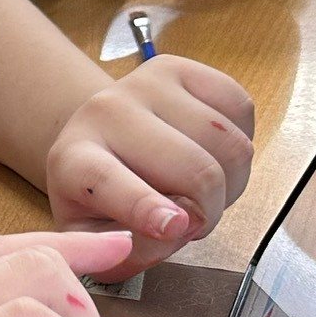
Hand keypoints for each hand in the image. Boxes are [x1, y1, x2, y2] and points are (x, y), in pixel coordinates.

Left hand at [44, 55, 254, 277]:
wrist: (99, 137)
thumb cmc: (99, 195)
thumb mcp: (99, 237)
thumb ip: (134, 248)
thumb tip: (180, 225)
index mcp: (73, 161)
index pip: (107, 180)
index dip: (144, 206)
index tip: (174, 226)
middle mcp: (105, 113)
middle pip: (196, 170)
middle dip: (211, 211)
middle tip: (195, 222)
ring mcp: (144, 84)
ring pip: (230, 144)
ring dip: (231, 183)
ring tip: (200, 189)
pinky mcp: (181, 68)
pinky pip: (242, 110)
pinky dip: (241, 143)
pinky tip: (211, 152)